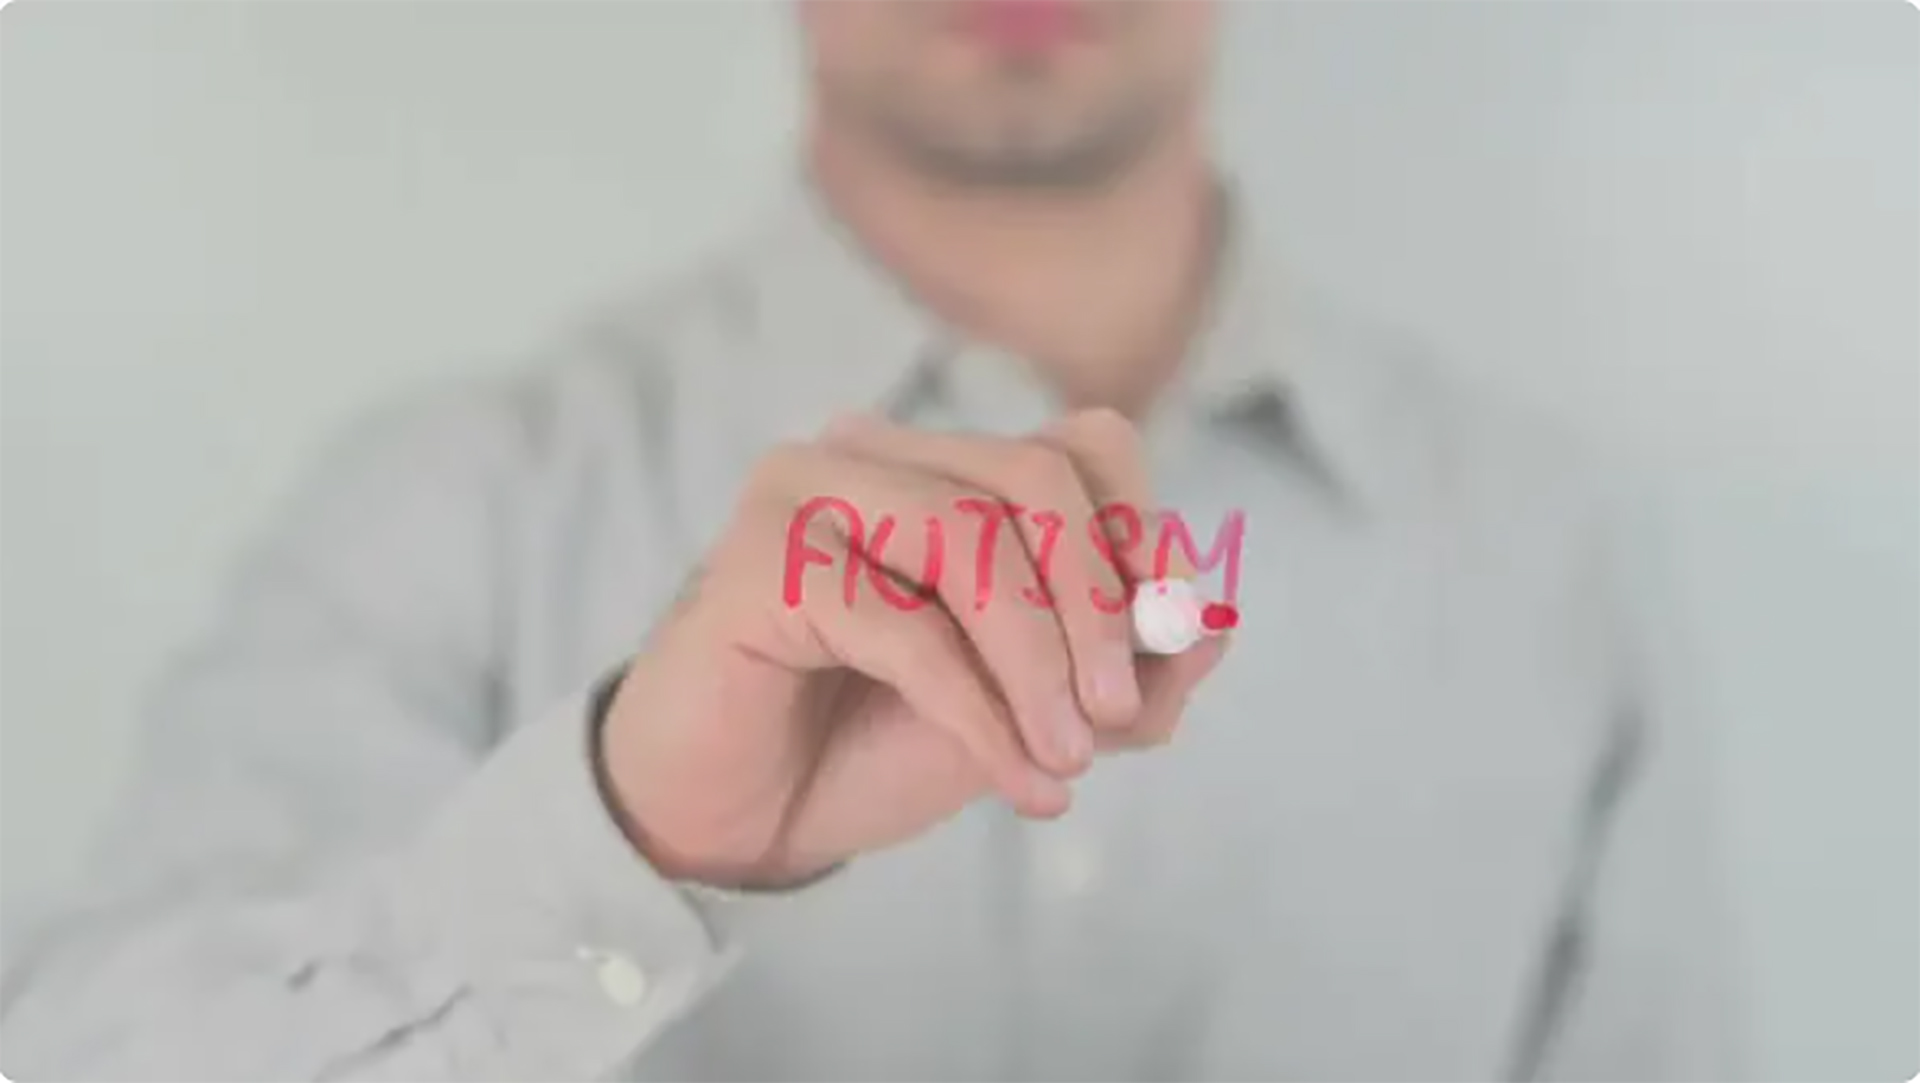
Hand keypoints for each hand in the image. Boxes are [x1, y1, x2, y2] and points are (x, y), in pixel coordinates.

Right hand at [598, 408, 1229, 888]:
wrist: (739, 819)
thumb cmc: (873, 743)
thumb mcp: (1032, 711)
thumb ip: (1125, 673)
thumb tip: (1214, 626)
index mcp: (947, 467)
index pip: (1083, 446)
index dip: (1141, 537)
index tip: (1165, 643)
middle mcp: (877, 454)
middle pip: (1036, 476)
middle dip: (1098, 602)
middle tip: (1116, 716)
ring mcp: (809, 492)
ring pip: (970, 539)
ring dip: (1041, 664)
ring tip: (1067, 757)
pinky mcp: (757, 558)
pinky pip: (904, 624)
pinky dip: (980, 711)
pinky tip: (1018, 780)